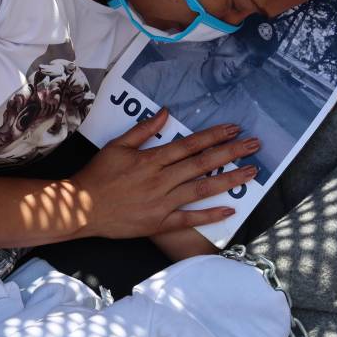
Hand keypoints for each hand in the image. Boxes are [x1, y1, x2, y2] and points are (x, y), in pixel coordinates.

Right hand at [71, 108, 261, 239]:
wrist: (81, 208)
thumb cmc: (98, 175)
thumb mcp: (117, 145)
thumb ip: (143, 130)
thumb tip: (165, 113)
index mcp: (152, 159)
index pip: (190, 144)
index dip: (214, 136)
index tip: (234, 129)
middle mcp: (161, 179)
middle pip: (202, 164)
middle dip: (231, 153)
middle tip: (254, 146)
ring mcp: (162, 202)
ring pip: (202, 189)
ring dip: (229, 180)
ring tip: (251, 173)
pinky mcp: (159, 223)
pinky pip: (189, 218)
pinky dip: (210, 215)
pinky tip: (230, 210)